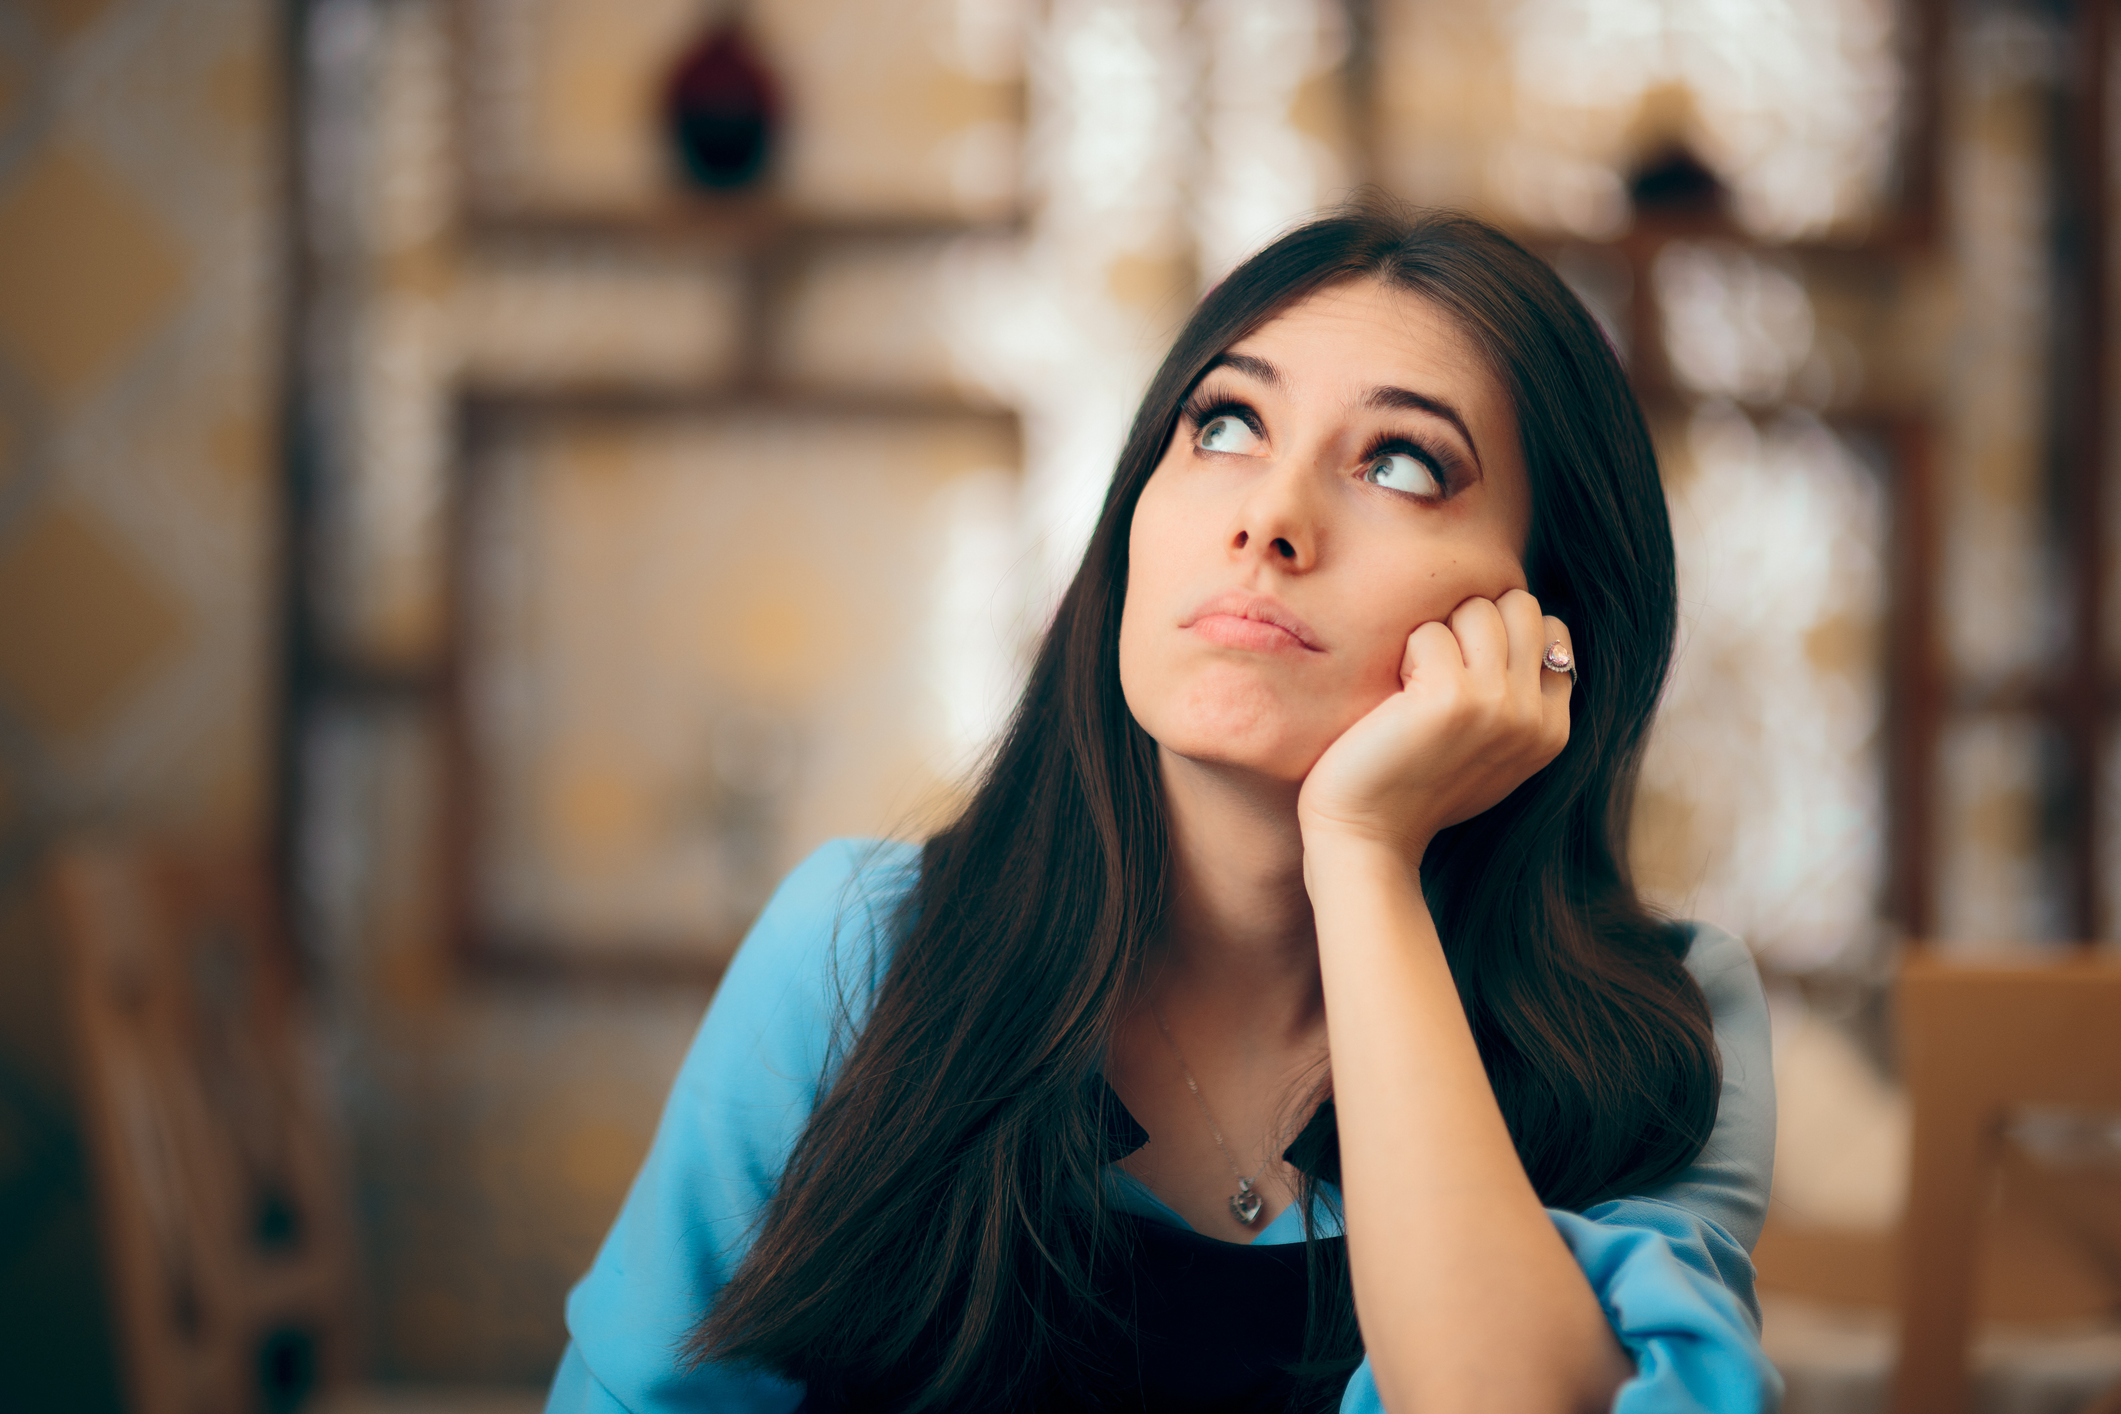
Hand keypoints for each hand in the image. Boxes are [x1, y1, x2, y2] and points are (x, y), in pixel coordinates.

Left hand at [1296, 590, 1571, 860]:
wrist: (1368, 836)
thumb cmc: (1412, 788)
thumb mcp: (1488, 749)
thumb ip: (1516, 696)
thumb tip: (1521, 621)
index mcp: (1551, 730)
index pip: (1552, 628)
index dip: (1501, 632)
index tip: (1462, 673)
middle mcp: (1534, 717)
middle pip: (1520, 606)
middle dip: (1472, 621)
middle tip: (1435, 671)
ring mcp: (1499, 706)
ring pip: (1477, 609)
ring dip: (1437, 636)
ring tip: (1414, 686)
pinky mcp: (1452, 698)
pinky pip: (1429, 632)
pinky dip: (1403, 654)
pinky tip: (1394, 699)